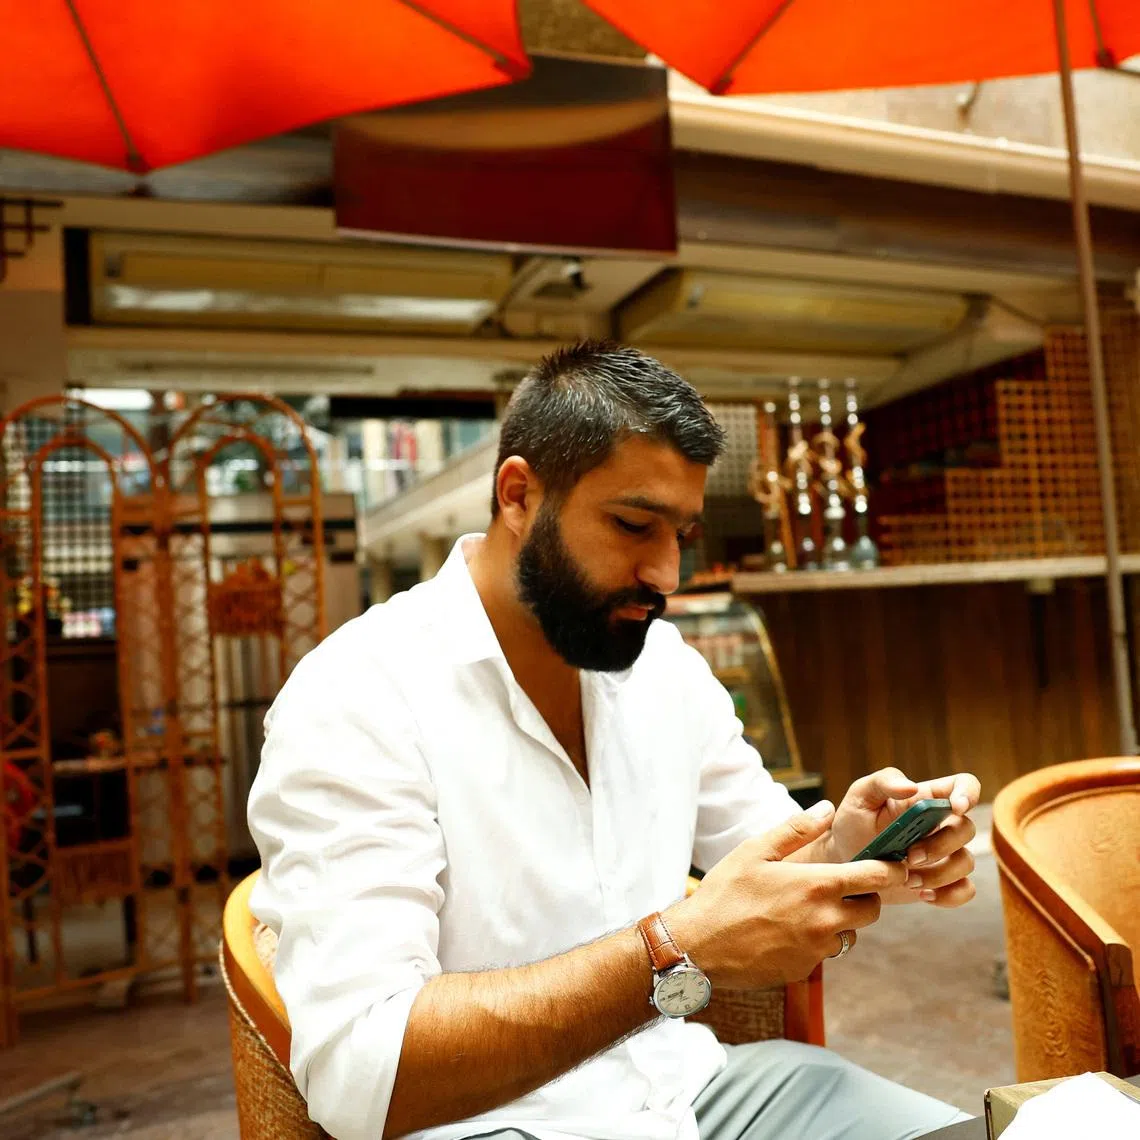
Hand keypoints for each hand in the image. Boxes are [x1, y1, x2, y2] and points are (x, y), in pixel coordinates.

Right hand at [665, 801, 906, 988]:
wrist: (698, 946)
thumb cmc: (724, 892)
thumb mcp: (755, 851)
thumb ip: (796, 829)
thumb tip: (828, 809)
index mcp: (816, 886)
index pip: (876, 877)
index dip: (891, 868)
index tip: (894, 863)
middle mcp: (824, 920)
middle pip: (872, 909)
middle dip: (865, 895)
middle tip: (842, 885)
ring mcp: (816, 950)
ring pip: (850, 933)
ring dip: (841, 920)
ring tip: (808, 908)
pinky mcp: (804, 970)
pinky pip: (825, 953)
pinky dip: (817, 941)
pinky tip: (787, 930)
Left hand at [827, 768, 980, 908]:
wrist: (845, 860)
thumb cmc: (854, 821)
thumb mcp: (860, 795)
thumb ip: (883, 781)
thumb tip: (911, 786)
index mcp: (926, 798)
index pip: (963, 785)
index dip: (967, 793)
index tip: (955, 807)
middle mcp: (941, 825)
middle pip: (966, 829)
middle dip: (942, 845)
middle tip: (909, 856)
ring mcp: (944, 854)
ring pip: (966, 862)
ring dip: (939, 874)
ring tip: (906, 879)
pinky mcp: (942, 881)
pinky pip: (965, 889)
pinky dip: (948, 895)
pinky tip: (923, 894)